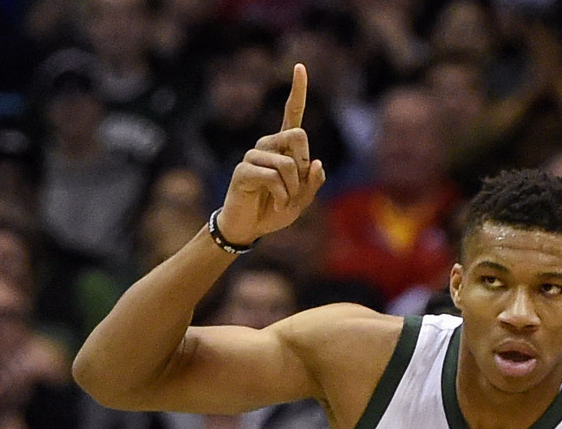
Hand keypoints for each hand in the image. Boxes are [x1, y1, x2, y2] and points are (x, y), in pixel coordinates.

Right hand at [216, 64, 326, 245]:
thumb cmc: (275, 210)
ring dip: (293, 188)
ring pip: (287, 163)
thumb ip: (313, 182)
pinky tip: (277, 204)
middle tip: (296, 186)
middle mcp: (267, 145)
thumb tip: (317, 162)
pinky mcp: (243, 171)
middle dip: (304, 165)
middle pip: (298, 136)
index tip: (300, 66)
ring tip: (284, 201)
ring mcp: (253, 156)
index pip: (292, 113)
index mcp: (283, 147)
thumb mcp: (302, 199)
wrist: (249, 228)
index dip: (297, 90)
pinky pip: (274, 177)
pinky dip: (283, 196)